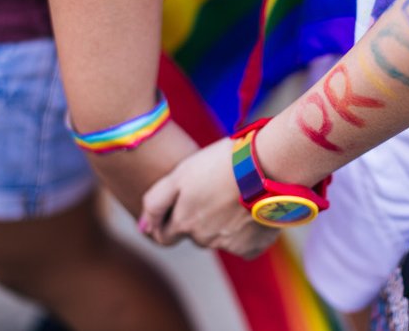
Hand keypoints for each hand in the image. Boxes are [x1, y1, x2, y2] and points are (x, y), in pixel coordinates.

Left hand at [139, 138, 279, 258]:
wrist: (266, 166)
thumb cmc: (220, 164)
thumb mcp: (180, 174)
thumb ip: (155, 203)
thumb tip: (142, 229)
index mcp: (184, 223)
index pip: (165, 236)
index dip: (168, 221)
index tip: (182, 203)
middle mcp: (204, 239)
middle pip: (194, 235)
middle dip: (198, 219)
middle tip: (213, 192)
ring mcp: (230, 245)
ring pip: (220, 239)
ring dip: (223, 223)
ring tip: (235, 194)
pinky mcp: (254, 245)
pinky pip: (245, 245)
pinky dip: (246, 233)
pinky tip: (251, 211)